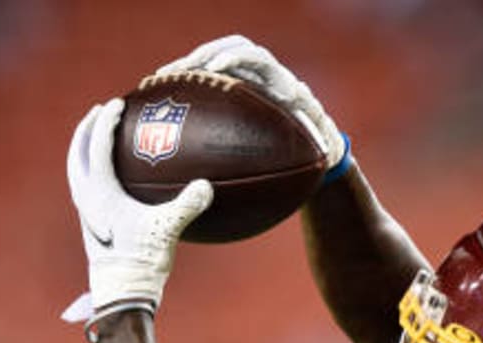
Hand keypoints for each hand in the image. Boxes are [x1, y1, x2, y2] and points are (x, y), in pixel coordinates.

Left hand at [62, 98, 212, 326]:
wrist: (121, 292)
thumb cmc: (142, 260)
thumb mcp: (168, 230)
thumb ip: (187, 204)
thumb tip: (207, 186)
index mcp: (99, 192)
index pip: (97, 146)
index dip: (106, 122)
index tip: (117, 104)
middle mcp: (86, 198)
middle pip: (77, 153)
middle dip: (86, 129)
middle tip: (98, 111)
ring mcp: (86, 211)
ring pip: (77, 170)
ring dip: (84, 150)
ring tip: (96, 139)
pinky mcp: (91, 224)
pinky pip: (87, 187)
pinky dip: (93, 171)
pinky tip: (112, 177)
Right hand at [155, 35, 348, 171]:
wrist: (317, 146)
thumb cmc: (320, 151)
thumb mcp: (323, 150)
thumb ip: (319, 146)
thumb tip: (325, 152)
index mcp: (283, 84)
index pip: (258, 58)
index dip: (237, 58)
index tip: (217, 69)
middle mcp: (265, 76)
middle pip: (229, 50)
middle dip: (201, 56)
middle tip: (175, 73)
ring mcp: (248, 82)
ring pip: (212, 63)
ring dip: (185, 69)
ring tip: (157, 82)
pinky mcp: (234, 92)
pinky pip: (204, 83)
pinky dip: (184, 88)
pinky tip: (160, 102)